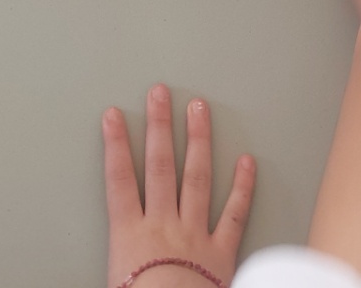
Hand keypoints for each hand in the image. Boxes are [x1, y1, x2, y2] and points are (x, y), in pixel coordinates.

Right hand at [103, 87, 253, 287]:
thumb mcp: (116, 285)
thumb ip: (119, 266)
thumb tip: (115, 269)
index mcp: (130, 239)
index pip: (119, 181)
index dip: (114, 145)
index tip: (113, 115)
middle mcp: (162, 228)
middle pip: (159, 166)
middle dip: (158, 126)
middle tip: (160, 93)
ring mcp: (194, 236)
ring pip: (196, 178)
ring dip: (197, 140)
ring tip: (198, 108)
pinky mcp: (222, 254)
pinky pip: (234, 215)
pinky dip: (243, 187)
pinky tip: (247, 161)